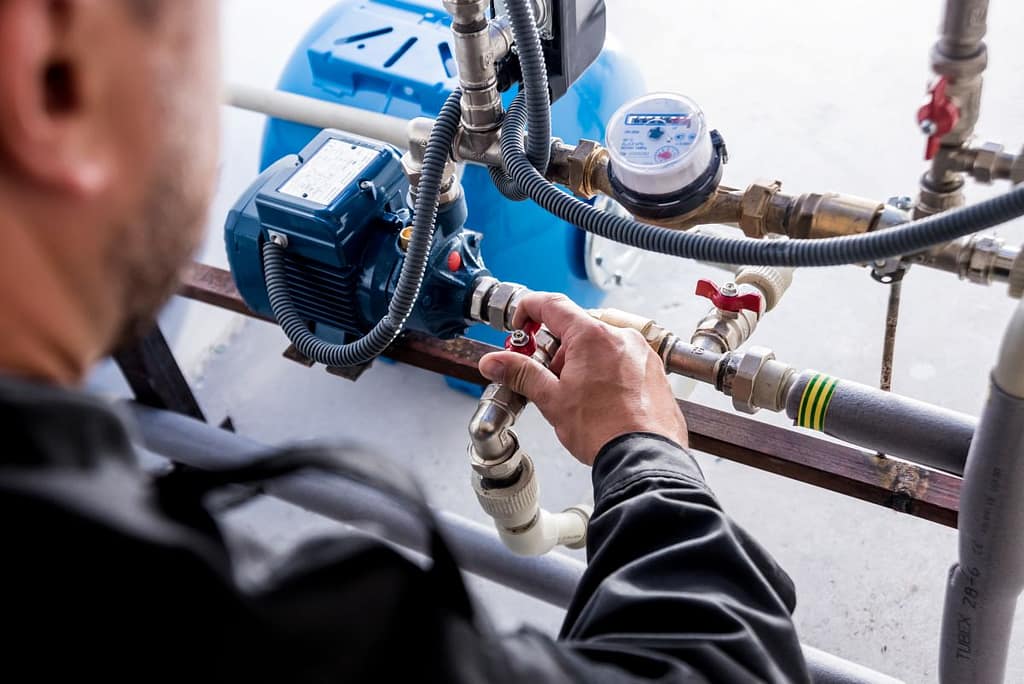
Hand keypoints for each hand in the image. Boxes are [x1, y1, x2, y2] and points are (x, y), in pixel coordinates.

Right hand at [478, 292, 687, 465]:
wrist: (643, 457)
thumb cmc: (603, 430)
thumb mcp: (551, 399)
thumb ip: (521, 373)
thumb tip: (495, 362)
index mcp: (593, 336)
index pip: (552, 305)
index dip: (529, 309)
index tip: (520, 324)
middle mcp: (621, 337)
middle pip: (577, 328)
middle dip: (556, 348)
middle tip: (545, 375)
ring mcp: (641, 353)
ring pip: (601, 344)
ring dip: (581, 361)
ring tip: (575, 395)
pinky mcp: (654, 370)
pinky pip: (623, 358)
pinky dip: (606, 370)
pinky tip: (599, 399)